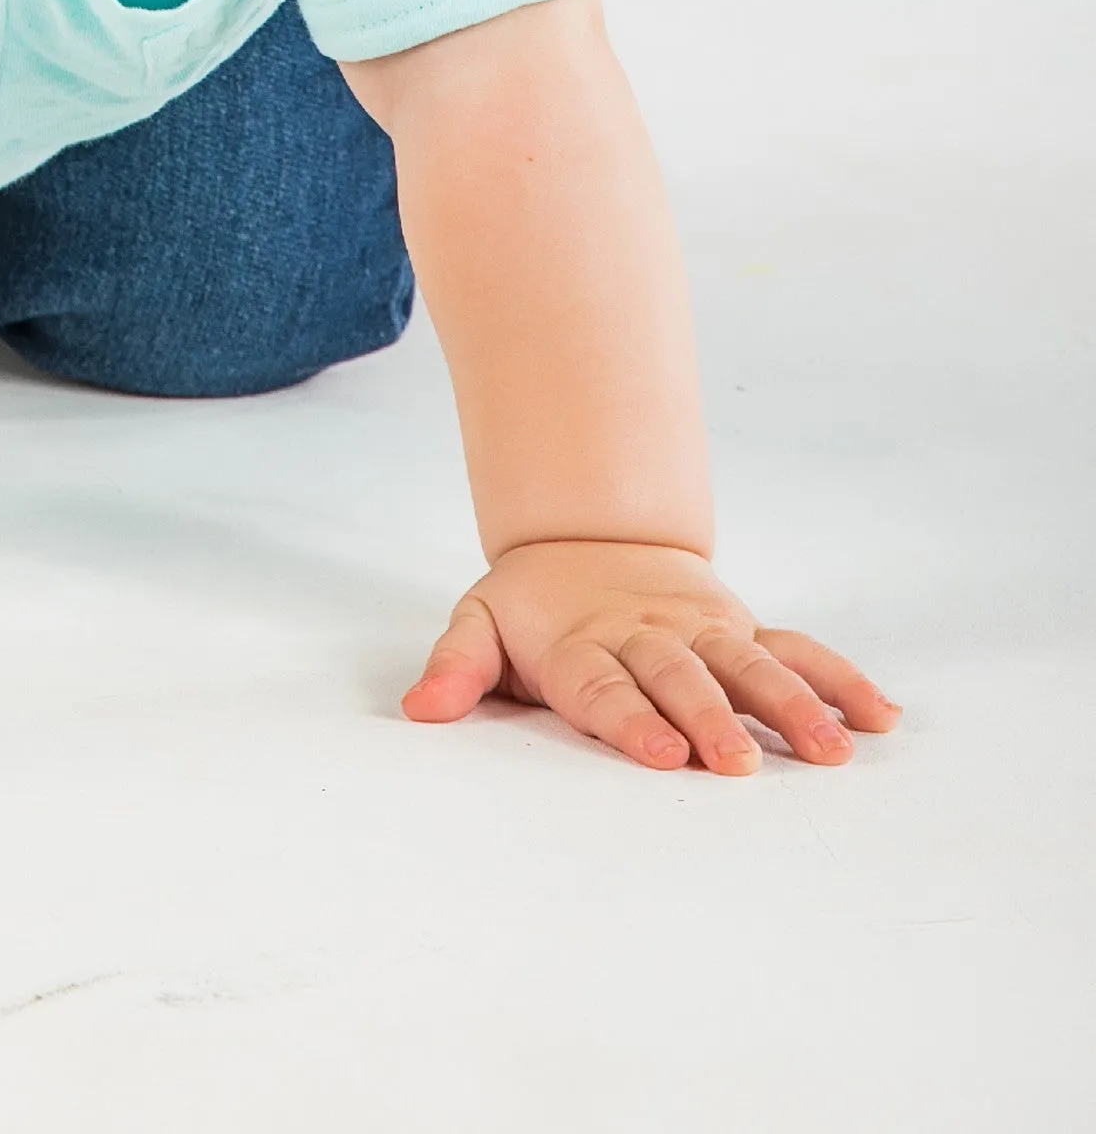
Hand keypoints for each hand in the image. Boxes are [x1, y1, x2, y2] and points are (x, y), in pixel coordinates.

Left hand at [405, 539, 899, 772]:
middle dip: (710, 719)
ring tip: (833, 751)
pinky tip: (880, 717)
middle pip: (682, 678)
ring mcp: (703, 629)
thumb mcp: (481, 622)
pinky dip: (839, 679)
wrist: (587, 534)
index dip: (630, 720)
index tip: (660, 753)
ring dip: (792, 706)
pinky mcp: (742, 625)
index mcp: (584, 643)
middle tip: (737, 764)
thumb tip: (419, 710)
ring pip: (751, 665)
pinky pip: (798, 649)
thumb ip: (457, 667)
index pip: (605, 685)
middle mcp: (649, 636)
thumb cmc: (534, 605)